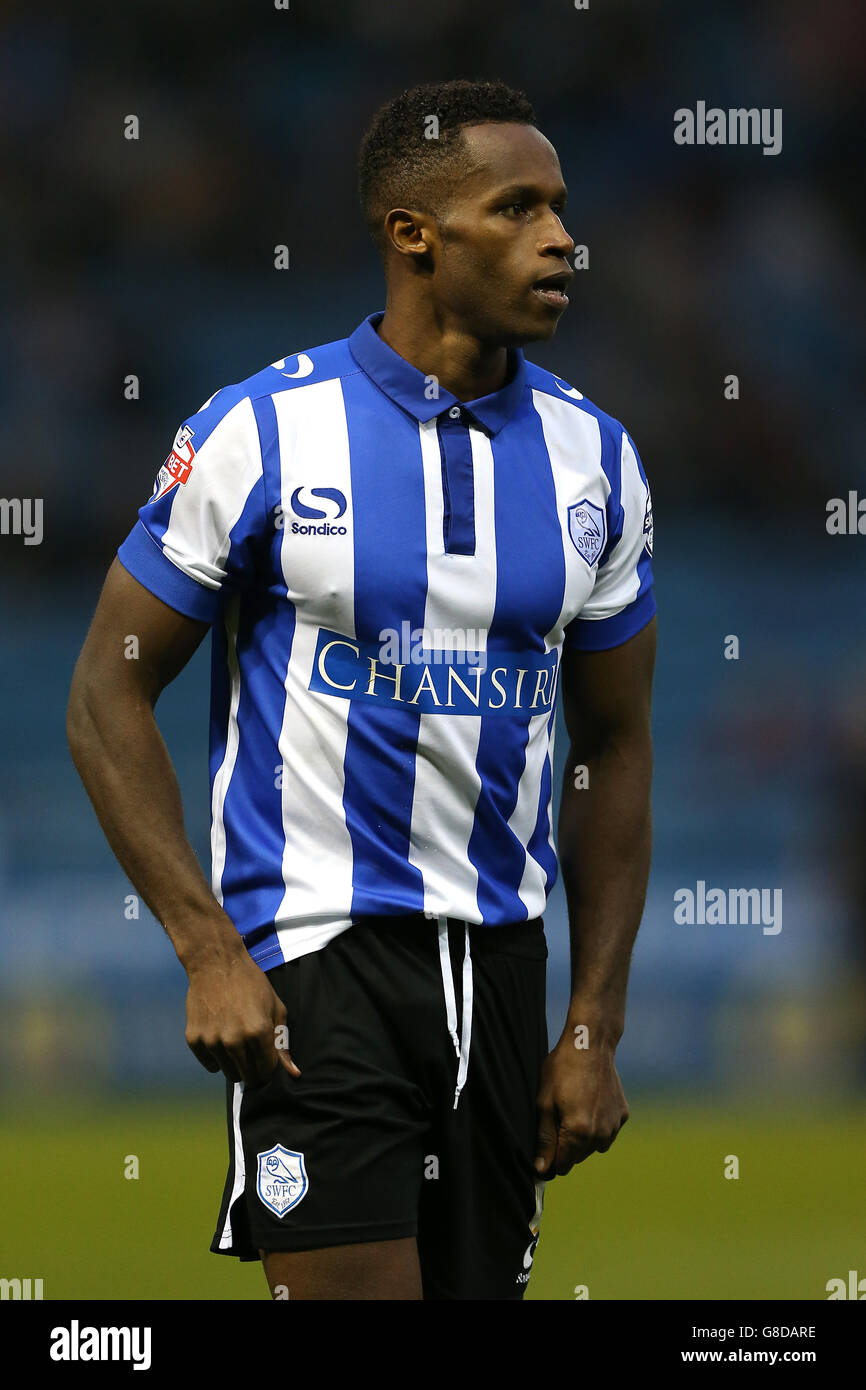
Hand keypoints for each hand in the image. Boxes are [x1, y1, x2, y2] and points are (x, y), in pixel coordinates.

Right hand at [184, 948, 301, 1085]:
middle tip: (252, 1051)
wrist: (215, 962)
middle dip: (254, 1069)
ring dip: (235, 1063)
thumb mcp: (275, 1008)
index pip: (267, 1071)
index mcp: (258, 1032)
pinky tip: (220, 1036)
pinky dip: (217, 1057)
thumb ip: (283, 1043)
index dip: (269, 1066)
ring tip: (236, 1039)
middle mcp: (234, 1040)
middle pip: (248, 1077)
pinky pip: (210, 1065)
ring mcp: (212, 1040)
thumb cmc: (251, 983)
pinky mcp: (194, 1039)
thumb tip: (294, 1074)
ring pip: (229, 1074)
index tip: (267, 1058)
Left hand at [534, 1030, 628, 1177]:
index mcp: (578, 1132)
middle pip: (578, 1158)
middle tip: (558, 1117)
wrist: (591, 1043)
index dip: (551, 1159)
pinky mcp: (623, 1115)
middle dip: (567, 1146)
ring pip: (594, 1147)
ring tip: (574, 1109)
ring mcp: (614, 1125)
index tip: (546, 1145)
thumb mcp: (545, 1102)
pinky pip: (608, 1132)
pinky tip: (589, 1104)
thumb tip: (541, 1169)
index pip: (563, 1165)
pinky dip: (598, 1126)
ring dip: (583, 1138)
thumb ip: (545, 1139)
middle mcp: (600, 1134)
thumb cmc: (562, 1069)